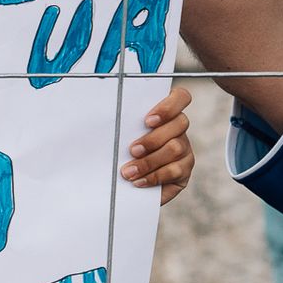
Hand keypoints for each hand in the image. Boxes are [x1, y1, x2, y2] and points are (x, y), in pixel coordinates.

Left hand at [123, 84, 193, 203]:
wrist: (122, 184)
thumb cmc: (117, 151)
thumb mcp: (117, 135)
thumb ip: (118, 125)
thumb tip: (97, 119)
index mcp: (165, 113)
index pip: (180, 97)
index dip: (168, 107)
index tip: (147, 121)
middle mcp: (178, 129)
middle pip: (180, 124)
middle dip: (153, 139)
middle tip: (132, 150)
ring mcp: (184, 149)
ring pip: (176, 148)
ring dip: (149, 161)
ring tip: (128, 171)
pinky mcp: (183, 170)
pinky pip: (174, 171)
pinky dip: (154, 177)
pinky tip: (138, 181)